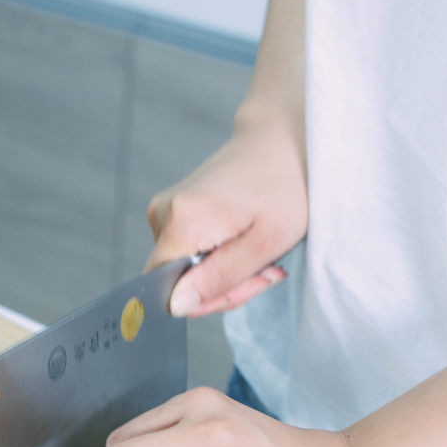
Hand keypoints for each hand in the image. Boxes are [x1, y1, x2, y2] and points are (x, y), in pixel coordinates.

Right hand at [145, 112, 307, 317]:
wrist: (282, 140)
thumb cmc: (284, 187)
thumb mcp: (263, 245)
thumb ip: (217, 279)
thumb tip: (176, 307)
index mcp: (181, 222)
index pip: (169, 291)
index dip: (208, 300)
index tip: (251, 282)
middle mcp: (161, 214)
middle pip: (178, 282)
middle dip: (224, 288)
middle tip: (266, 271)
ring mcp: (163, 210)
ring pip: (185, 271)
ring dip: (226, 275)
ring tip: (261, 256)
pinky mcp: (171, 211)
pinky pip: (188, 255)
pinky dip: (219, 259)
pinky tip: (246, 245)